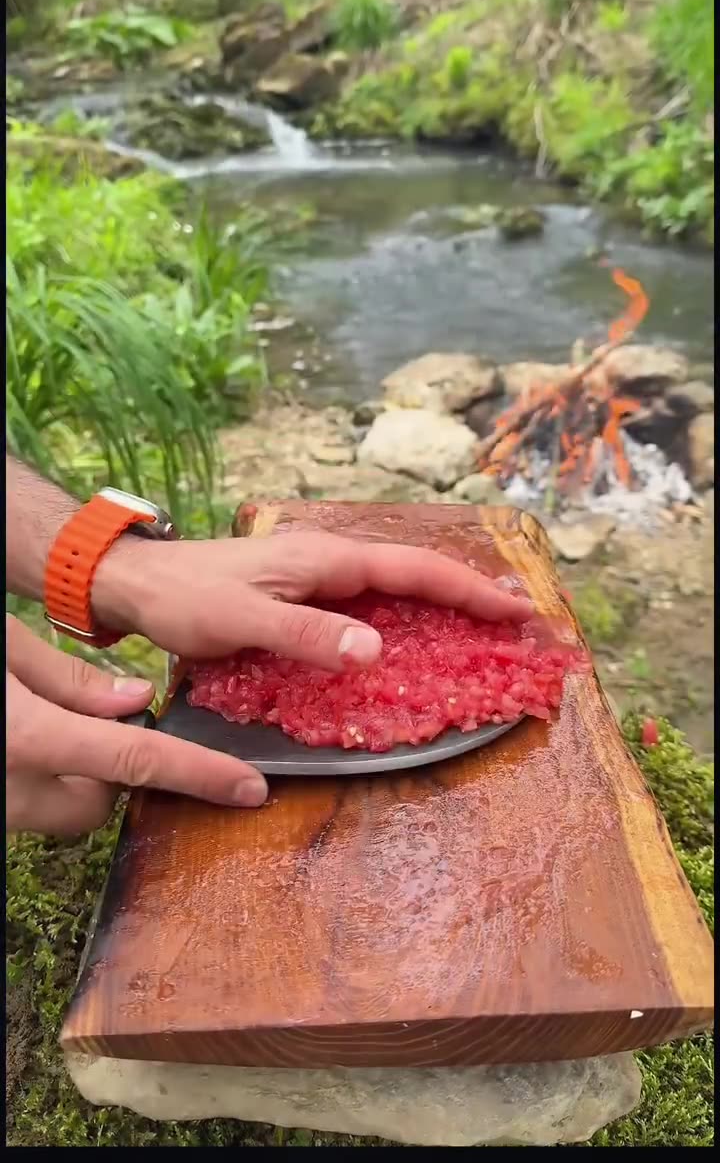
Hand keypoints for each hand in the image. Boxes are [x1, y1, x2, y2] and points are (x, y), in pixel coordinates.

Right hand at [6, 616, 266, 836]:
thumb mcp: (2, 647)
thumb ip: (69, 677)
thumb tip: (137, 699)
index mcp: (28, 739)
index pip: (137, 760)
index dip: (201, 774)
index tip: (250, 788)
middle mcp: (15, 792)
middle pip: (97, 804)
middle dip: (109, 771)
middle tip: (85, 722)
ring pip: (60, 811)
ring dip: (67, 778)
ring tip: (35, 725)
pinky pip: (29, 807)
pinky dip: (34, 781)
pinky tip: (16, 741)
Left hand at [94, 530, 533, 668]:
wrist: (138, 583)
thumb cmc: (188, 597)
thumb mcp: (243, 621)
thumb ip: (307, 635)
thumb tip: (376, 652)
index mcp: (327, 559)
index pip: (415, 571)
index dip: (469, 591)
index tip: (517, 611)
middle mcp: (331, 560)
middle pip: (417, 575)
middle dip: (470, 596)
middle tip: (518, 626)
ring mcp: (319, 575)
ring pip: (397, 588)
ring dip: (443, 606)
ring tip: (486, 631)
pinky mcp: (306, 593)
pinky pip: (371, 602)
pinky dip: (407, 617)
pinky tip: (416, 639)